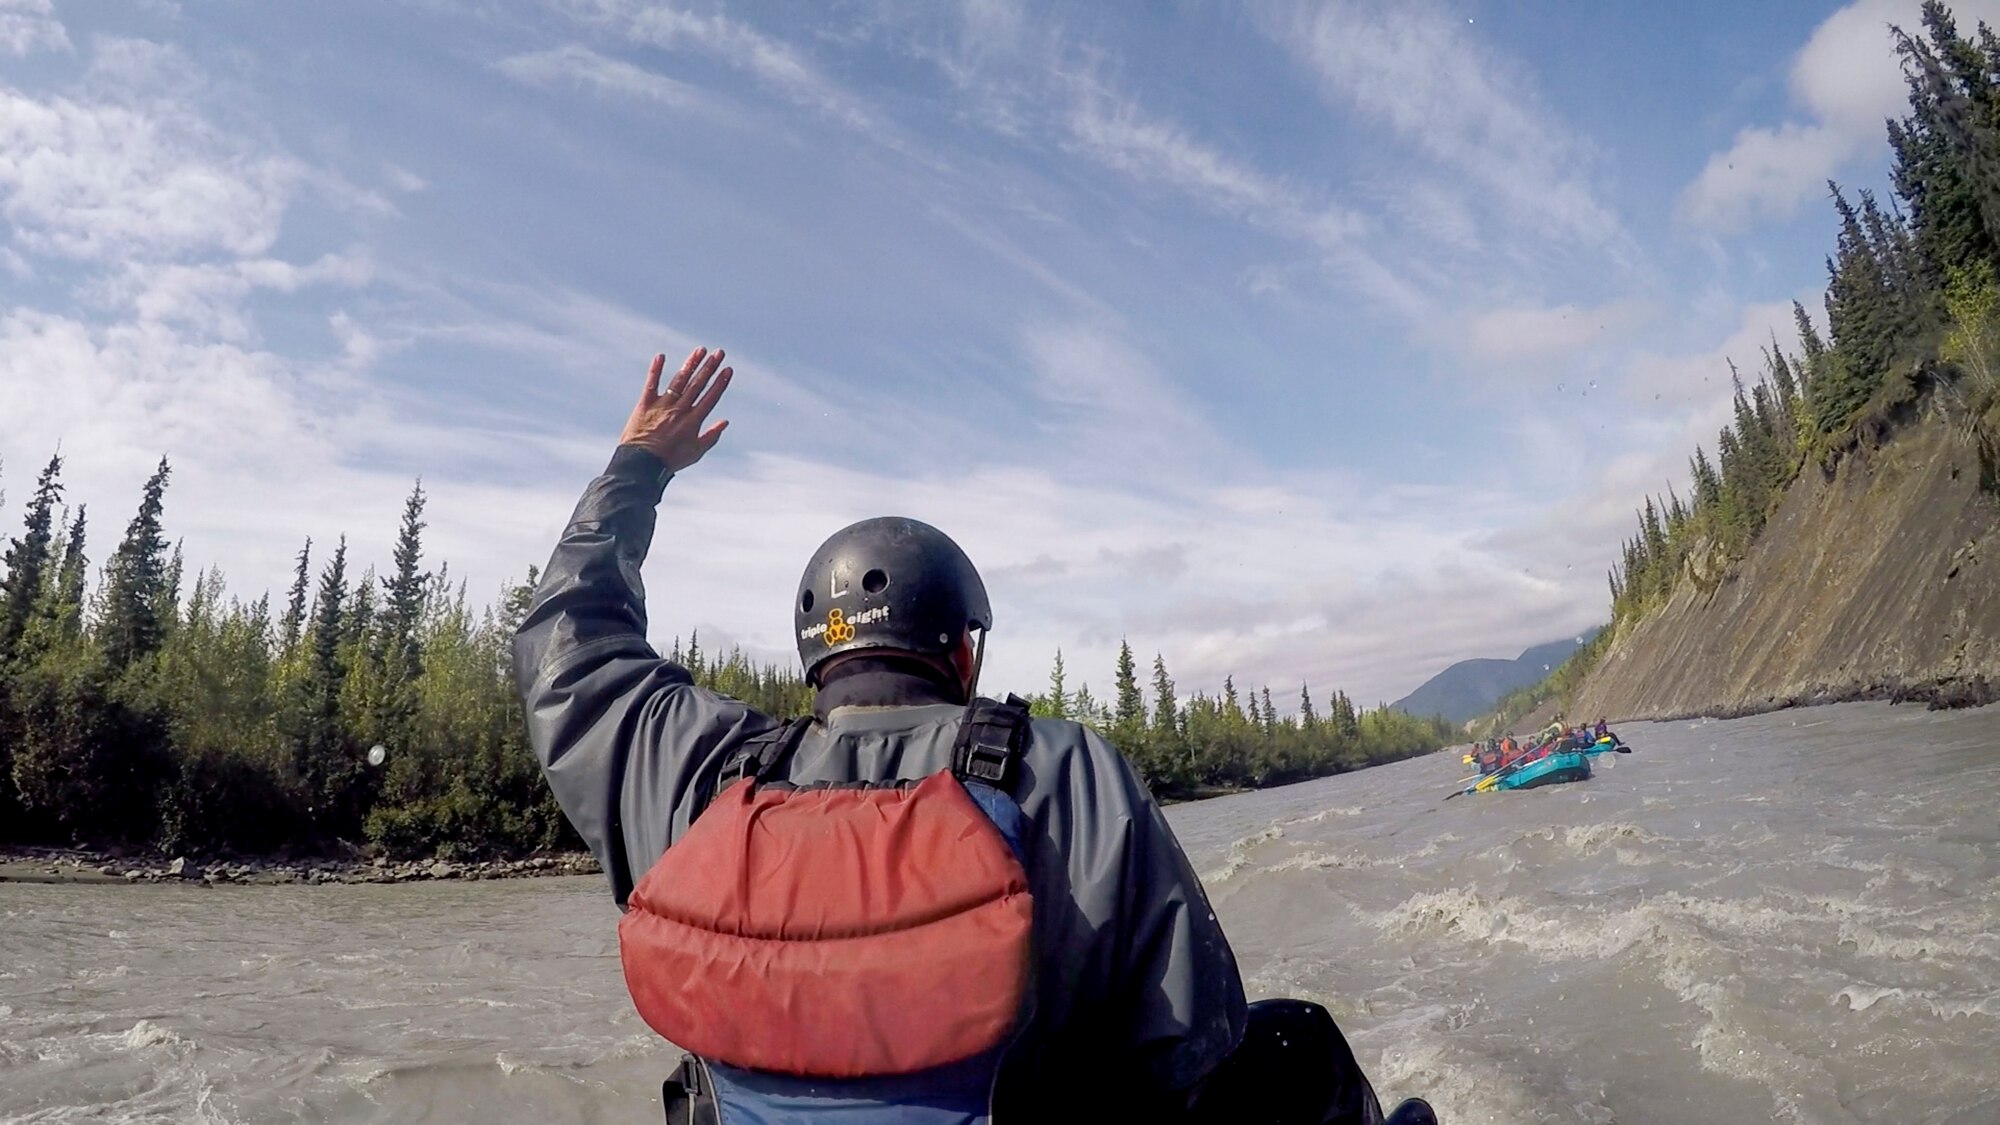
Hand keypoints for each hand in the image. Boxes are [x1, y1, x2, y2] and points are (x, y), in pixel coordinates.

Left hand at [620, 347, 732, 473]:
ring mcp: (662, 405)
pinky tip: (661, 356)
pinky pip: (651, 384)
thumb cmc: (670, 460)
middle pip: (698, 384)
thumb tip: (725, 422)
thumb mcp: (695, 452)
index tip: (728, 369)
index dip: (720, 382)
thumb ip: (711, 436)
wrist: (641, 464)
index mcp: (693, 421)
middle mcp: (679, 410)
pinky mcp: (645, 404)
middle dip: (710, 367)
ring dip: (691, 364)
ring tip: (700, 350)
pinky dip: (655, 370)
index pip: (710, 397)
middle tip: (719, 353)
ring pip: (679, 380)